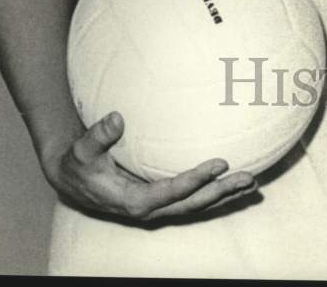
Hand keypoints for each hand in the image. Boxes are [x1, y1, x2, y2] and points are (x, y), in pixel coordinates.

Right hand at [42, 111, 257, 220]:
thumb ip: (97, 136)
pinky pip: (194, 200)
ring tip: (252, 182)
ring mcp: (159, 207)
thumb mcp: (81, 150)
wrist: (74, 180)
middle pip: (193, 204)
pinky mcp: (163, 200)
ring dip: (225, 195)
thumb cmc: (80, 163)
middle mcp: (150, 209)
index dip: (196, 180)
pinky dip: (215, 194)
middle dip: (221, 192)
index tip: (220, 163)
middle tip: (248, 177)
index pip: (171, 192)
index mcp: (133, 201)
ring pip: (197, 206)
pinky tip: (234, 183)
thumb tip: (117, 118)